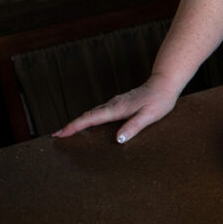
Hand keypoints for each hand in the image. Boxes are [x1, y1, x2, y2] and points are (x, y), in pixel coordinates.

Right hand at [53, 73, 182, 142]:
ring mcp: (115, 103)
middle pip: (87, 115)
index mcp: (117, 108)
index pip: (90, 118)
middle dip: (71, 125)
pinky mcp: (119, 103)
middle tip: (57, 136)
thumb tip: (117, 139)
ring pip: (92, 113)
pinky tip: (89, 124)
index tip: (60, 134)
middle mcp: (113, 104)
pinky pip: (99, 112)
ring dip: (79, 122)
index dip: (74, 126)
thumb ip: (134, 127)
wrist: (165, 84)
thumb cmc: (159, 100)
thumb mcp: (149, 116)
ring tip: (68, 132)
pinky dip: (89, 118)